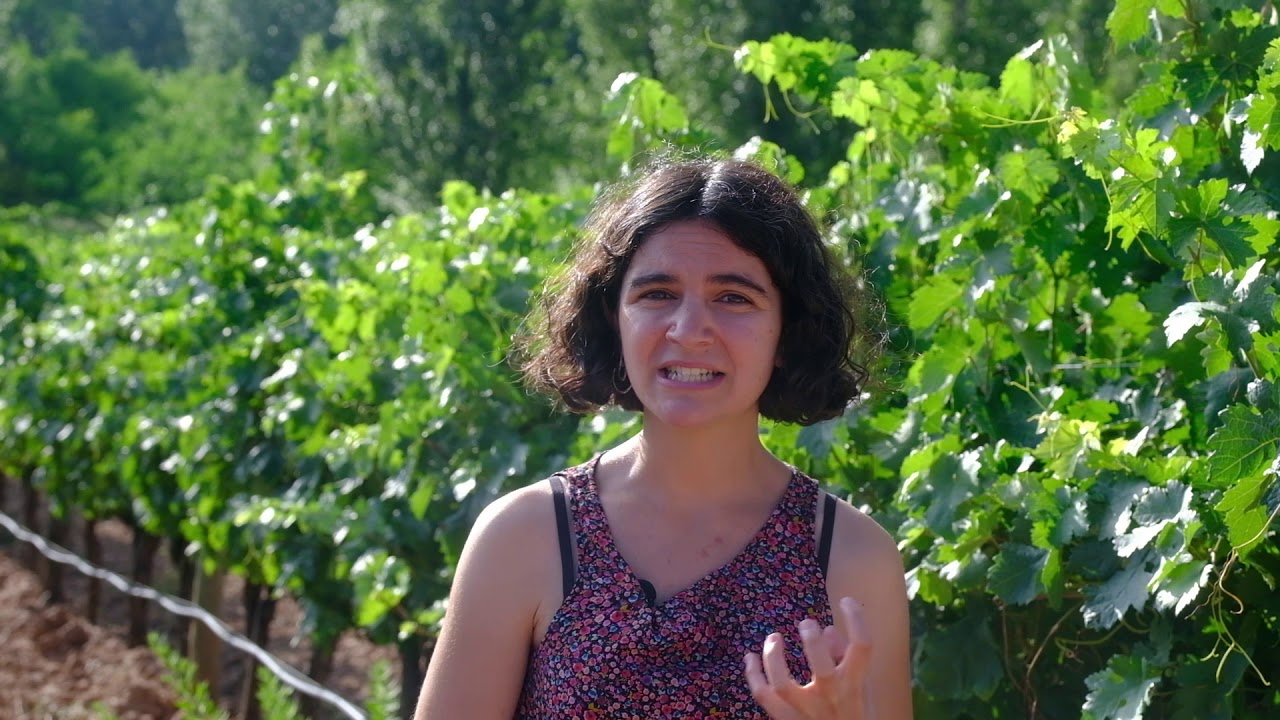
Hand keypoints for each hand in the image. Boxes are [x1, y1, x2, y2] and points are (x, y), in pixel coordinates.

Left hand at [743, 596, 873, 718]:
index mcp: (853, 686)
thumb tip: (828, 630)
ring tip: (774, 637)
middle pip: (821, 667)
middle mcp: (831, 698)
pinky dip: (752, 675)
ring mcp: (806, 712)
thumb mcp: (860, 692)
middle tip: (806, 623)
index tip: (847, 601)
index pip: (862, 647)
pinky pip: (763, 696)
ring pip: (782, 684)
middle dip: (812, 641)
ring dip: (773, 657)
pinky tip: (750, 657)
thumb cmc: (850, 716)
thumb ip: (846, 661)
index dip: (856, 619)